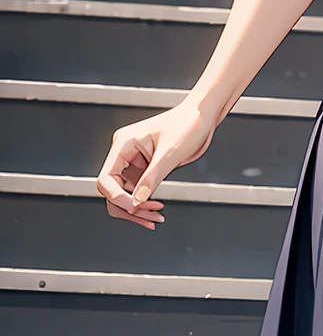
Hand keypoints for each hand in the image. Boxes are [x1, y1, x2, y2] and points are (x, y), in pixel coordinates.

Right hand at [95, 99, 214, 229]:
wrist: (202, 117)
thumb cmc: (188, 124)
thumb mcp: (170, 153)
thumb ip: (152, 178)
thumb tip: (137, 201)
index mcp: (123, 144)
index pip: (106, 179)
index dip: (118, 198)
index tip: (136, 207)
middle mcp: (124, 154)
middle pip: (112, 191)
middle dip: (129, 207)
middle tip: (151, 218)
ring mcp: (134, 162)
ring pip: (124, 195)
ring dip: (138, 210)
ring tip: (156, 218)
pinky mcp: (145, 169)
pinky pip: (137, 192)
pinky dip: (145, 204)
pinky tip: (156, 212)